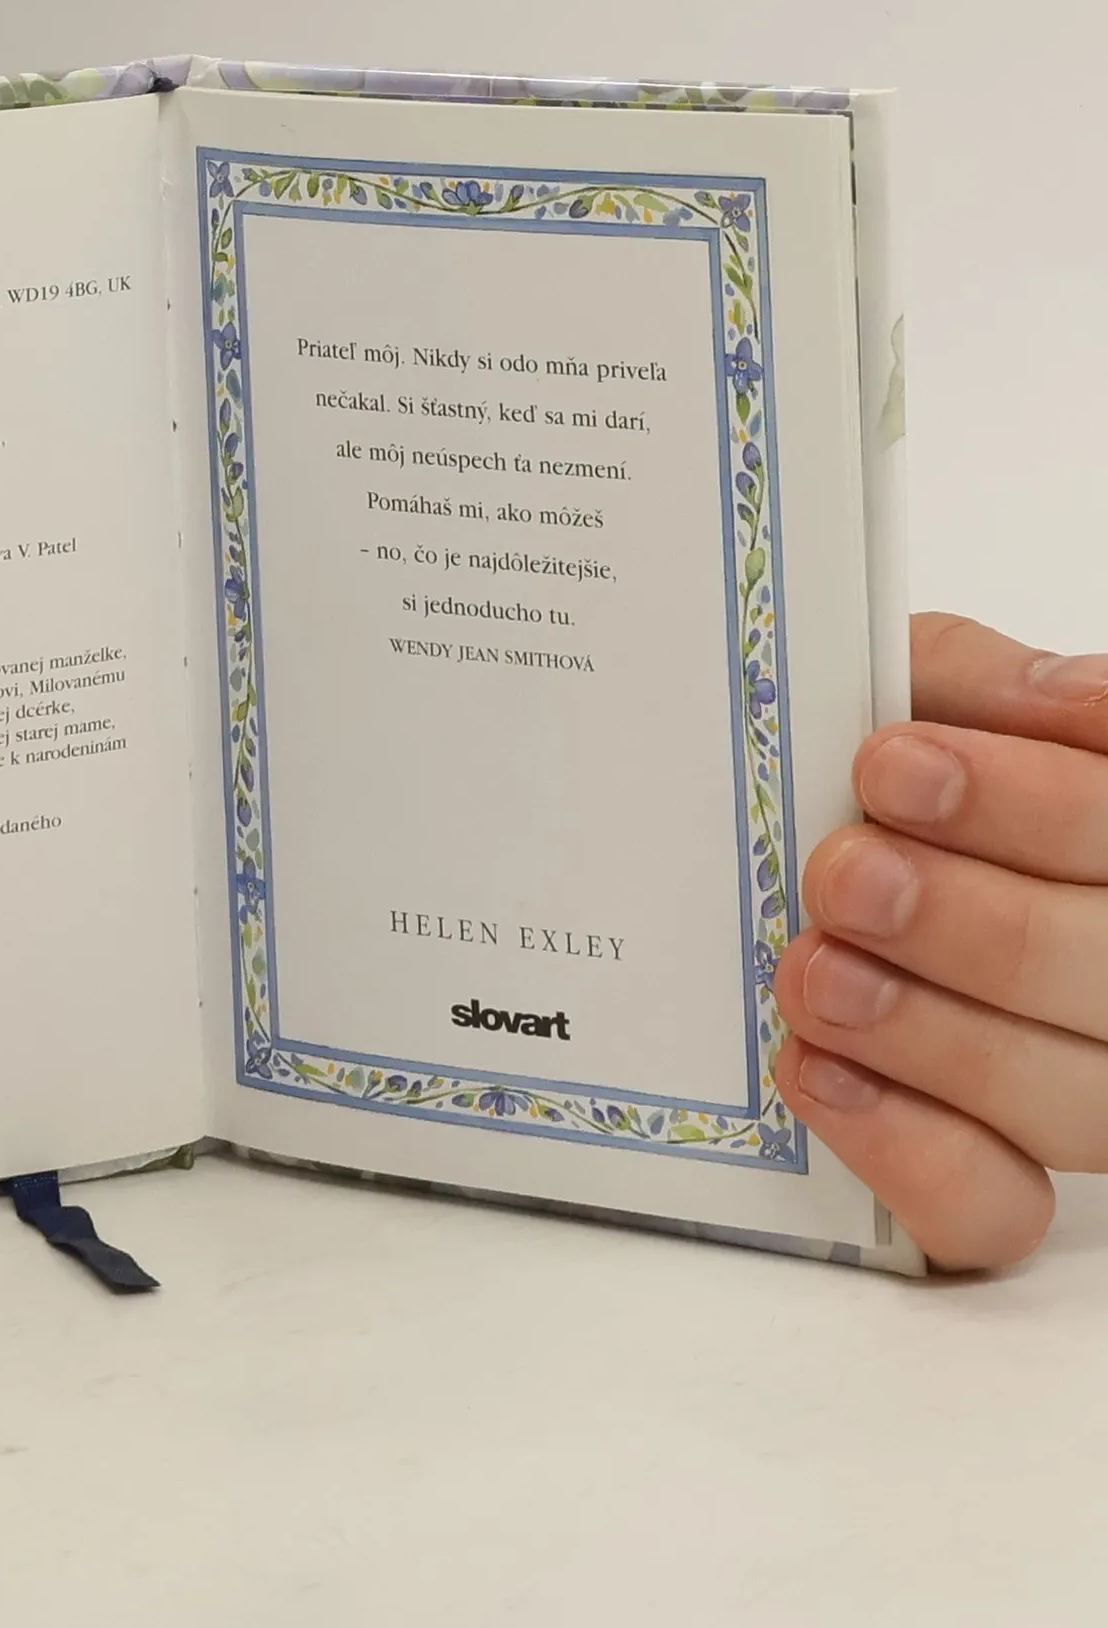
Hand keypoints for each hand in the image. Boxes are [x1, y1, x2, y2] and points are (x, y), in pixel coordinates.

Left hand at [776, 612, 1107, 1269]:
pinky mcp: (992, 1172)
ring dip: (930, 1035)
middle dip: (970, 925)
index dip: (1026, 805)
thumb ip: (982, 682)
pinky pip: (992, 1210)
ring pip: (1067, 1099)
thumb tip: (1072, 702)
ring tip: (815, 972)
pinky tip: (815, 1072)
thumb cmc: (891, 763)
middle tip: (844, 878)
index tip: (892, 766)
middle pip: (1107, 974)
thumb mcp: (926, 690)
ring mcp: (1074, 1083)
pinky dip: (907, 1149)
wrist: (814, 845)